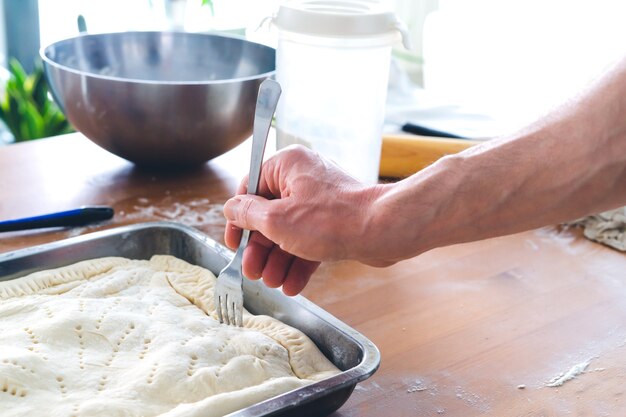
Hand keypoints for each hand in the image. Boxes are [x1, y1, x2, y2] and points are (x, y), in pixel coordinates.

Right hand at [223, 145, 381, 294]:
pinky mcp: (334, 220)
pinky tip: (292, 285)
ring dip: (279, 260)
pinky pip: (309, 240)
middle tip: (253, 272)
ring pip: (290, 231)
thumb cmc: (332, 220)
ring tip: (273, 282)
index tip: (234, 243)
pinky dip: (300, 261)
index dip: (238, 219)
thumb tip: (231, 208)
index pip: (250, 188)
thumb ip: (248, 215)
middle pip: (269, 215)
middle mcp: (303, 178)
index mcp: (286, 165)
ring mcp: (320, 200)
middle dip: (261, 248)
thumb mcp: (277, 220)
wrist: (382, 230)